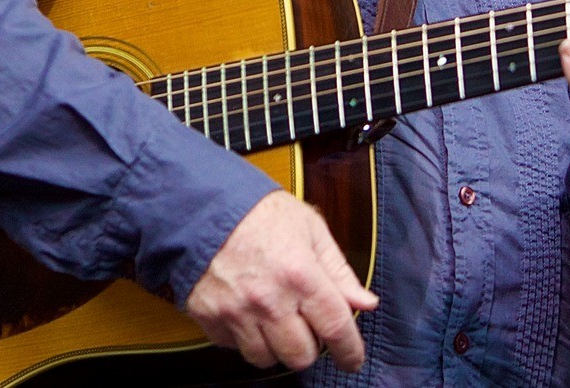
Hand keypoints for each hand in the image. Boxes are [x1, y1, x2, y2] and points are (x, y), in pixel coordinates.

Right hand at [184, 191, 378, 372]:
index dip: (349, 351)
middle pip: (300, 355)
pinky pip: (234, 348)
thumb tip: (365, 303)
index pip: (335, 328)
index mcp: (300, 274)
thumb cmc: (259, 214)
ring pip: (266, 359)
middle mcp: (269, 300)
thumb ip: (340, 272)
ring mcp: (236, 312)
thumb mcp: (311, 230)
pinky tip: (251, 315)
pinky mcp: (210, 318)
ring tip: (279, 321)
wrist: (204, 209)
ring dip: (277, 347)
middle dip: (311, 347)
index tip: (352, 360)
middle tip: (310, 329)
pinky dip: (246, 338)